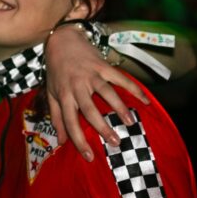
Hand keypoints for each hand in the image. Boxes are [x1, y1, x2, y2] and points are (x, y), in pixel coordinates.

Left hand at [45, 24, 148, 159]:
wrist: (61, 40)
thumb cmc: (56, 70)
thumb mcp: (51, 93)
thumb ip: (56, 117)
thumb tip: (61, 142)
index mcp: (64, 95)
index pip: (70, 122)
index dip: (79, 141)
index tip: (89, 157)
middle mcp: (77, 86)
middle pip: (90, 110)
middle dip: (103, 128)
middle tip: (116, 142)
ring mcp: (91, 75)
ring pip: (107, 93)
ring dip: (120, 108)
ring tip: (130, 123)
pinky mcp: (102, 65)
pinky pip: (120, 78)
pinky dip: (134, 88)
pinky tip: (145, 100)